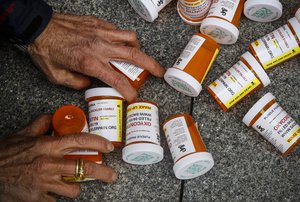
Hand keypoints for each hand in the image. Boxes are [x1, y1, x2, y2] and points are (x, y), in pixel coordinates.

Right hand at [0, 114, 116, 201]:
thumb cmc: (5, 154)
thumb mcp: (23, 134)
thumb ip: (42, 124)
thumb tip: (55, 117)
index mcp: (47, 145)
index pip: (80, 140)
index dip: (98, 142)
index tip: (109, 146)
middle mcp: (49, 163)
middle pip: (85, 168)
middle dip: (103, 173)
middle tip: (112, 175)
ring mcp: (44, 183)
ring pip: (74, 188)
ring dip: (75, 186)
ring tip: (71, 183)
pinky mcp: (39, 198)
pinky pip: (57, 199)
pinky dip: (57, 195)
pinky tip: (50, 190)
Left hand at [27, 13, 164, 100]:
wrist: (36, 27)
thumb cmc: (45, 52)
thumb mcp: (57, 77)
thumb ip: (78, 83)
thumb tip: (90, 83)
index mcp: (90, 62)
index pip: (117, 79)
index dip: (129, 90)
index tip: (134, 97)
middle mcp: (99, 46)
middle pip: (133, 56)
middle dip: (151, 65)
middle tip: (159, 72)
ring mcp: (100, 32)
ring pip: (130, 38)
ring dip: (138, 49)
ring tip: (137, 56)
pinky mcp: (97, 23)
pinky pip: (117, 30)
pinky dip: (122, 38)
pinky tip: (118, 44)